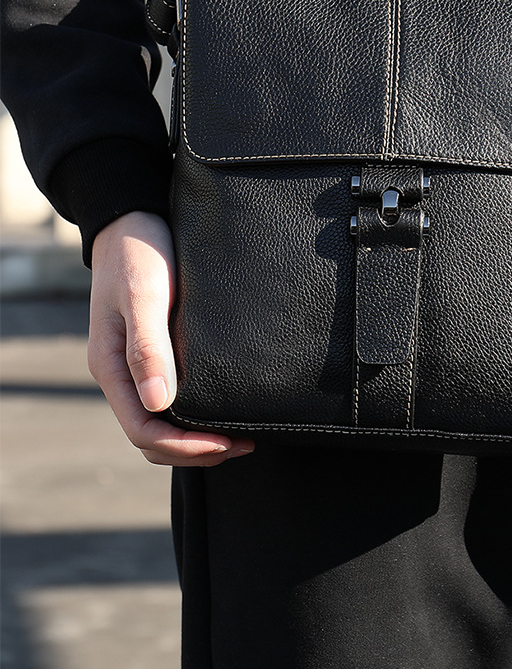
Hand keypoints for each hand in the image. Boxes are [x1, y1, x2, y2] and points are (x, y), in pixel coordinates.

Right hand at [88, 211, 254, 465]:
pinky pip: (171, 398)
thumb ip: (148, 347)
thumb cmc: (138, 252)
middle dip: (195, 450)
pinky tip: (225, 407)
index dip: (184, 447)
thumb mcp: (144, 295)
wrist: (134, 218)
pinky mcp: (155, 351)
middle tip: (243, 445)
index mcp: (111, 366)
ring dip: (196, 438)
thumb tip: (159, 403)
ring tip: (239, 436)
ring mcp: (137, 365)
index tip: (226, 443)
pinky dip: (196, 415)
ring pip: (162, 421)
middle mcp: (122, 373)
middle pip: (153, 436)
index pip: (143, 430)